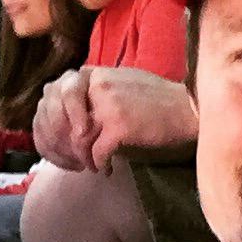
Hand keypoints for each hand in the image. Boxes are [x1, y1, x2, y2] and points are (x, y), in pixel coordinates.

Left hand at [34, 67, 198, 173]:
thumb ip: (97, 90)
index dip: (50, 118)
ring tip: (90, 165)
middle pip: (58, 116)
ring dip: (81, 157)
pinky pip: (96, 151)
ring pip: (77, 138)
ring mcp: (107, 104)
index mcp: (95, 72)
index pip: (54, 92)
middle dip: (62, 141)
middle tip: (71, 156)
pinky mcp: (119, 125)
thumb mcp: (124, 82)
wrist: (191, 110)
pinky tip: (107, 169)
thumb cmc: (162, 101)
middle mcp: (97, 83)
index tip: (62, 136)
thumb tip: (72, 111)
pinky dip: (99, 164)